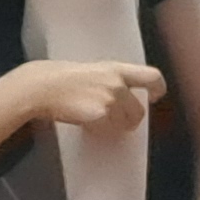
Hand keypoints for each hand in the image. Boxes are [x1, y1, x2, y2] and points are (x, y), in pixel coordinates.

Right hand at [17, 57, 162, 134]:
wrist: (42, 87)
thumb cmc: (62, 78)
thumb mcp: (93, 71)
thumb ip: (112, 80)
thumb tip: (124, 96)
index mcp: (117, 69)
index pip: (151, 76)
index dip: (157, 88)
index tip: (155, 96)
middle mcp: (117, 83)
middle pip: (138, 111)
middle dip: (130, 120)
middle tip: (117, 123)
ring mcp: (110, 100)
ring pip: (122, 124)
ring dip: (112, 126)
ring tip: (94, 119)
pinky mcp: (100, 115)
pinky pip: (106, 131)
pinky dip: (98, 131)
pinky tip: (85, 124)